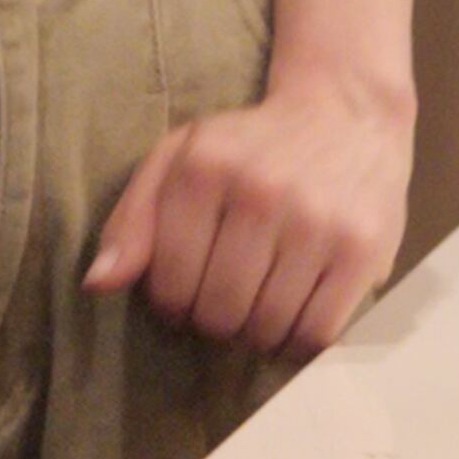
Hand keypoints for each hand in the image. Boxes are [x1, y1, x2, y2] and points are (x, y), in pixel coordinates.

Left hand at [82, 63, 415, 357]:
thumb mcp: (180, 159)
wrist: (346, 115)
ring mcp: (316, 222)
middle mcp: (260, 192)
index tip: (182, 293)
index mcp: (203, 167)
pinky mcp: (361, 250)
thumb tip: (96, 282)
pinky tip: (292, 317)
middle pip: (217, 311)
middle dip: (211, 320)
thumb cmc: (251, 146)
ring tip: (256, 307)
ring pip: (266, 328)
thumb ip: (133, 219)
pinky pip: (317, 334)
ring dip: (254, 334)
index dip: (169, 302)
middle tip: (222, 303)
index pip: (167, 281)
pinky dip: (297, 343)